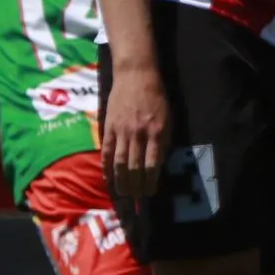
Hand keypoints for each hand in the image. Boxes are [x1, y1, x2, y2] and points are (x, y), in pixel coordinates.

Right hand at [101, 66, 171, 199]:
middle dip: (135, 186)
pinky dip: (106, 167)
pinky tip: (107, 178)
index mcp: (156, 132)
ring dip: (120, 181)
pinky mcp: (108, 127)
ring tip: (122, 194)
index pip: (152, 164)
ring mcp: (121, 131)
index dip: (150, 181)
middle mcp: (138, 134)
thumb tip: (159, 163)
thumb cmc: (156, 97)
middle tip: (135, 199)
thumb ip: (164, 140)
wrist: (136, 75)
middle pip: (134, 167)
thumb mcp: (169, 118)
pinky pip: (106, 151)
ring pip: (119, 162)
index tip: (149, 193)